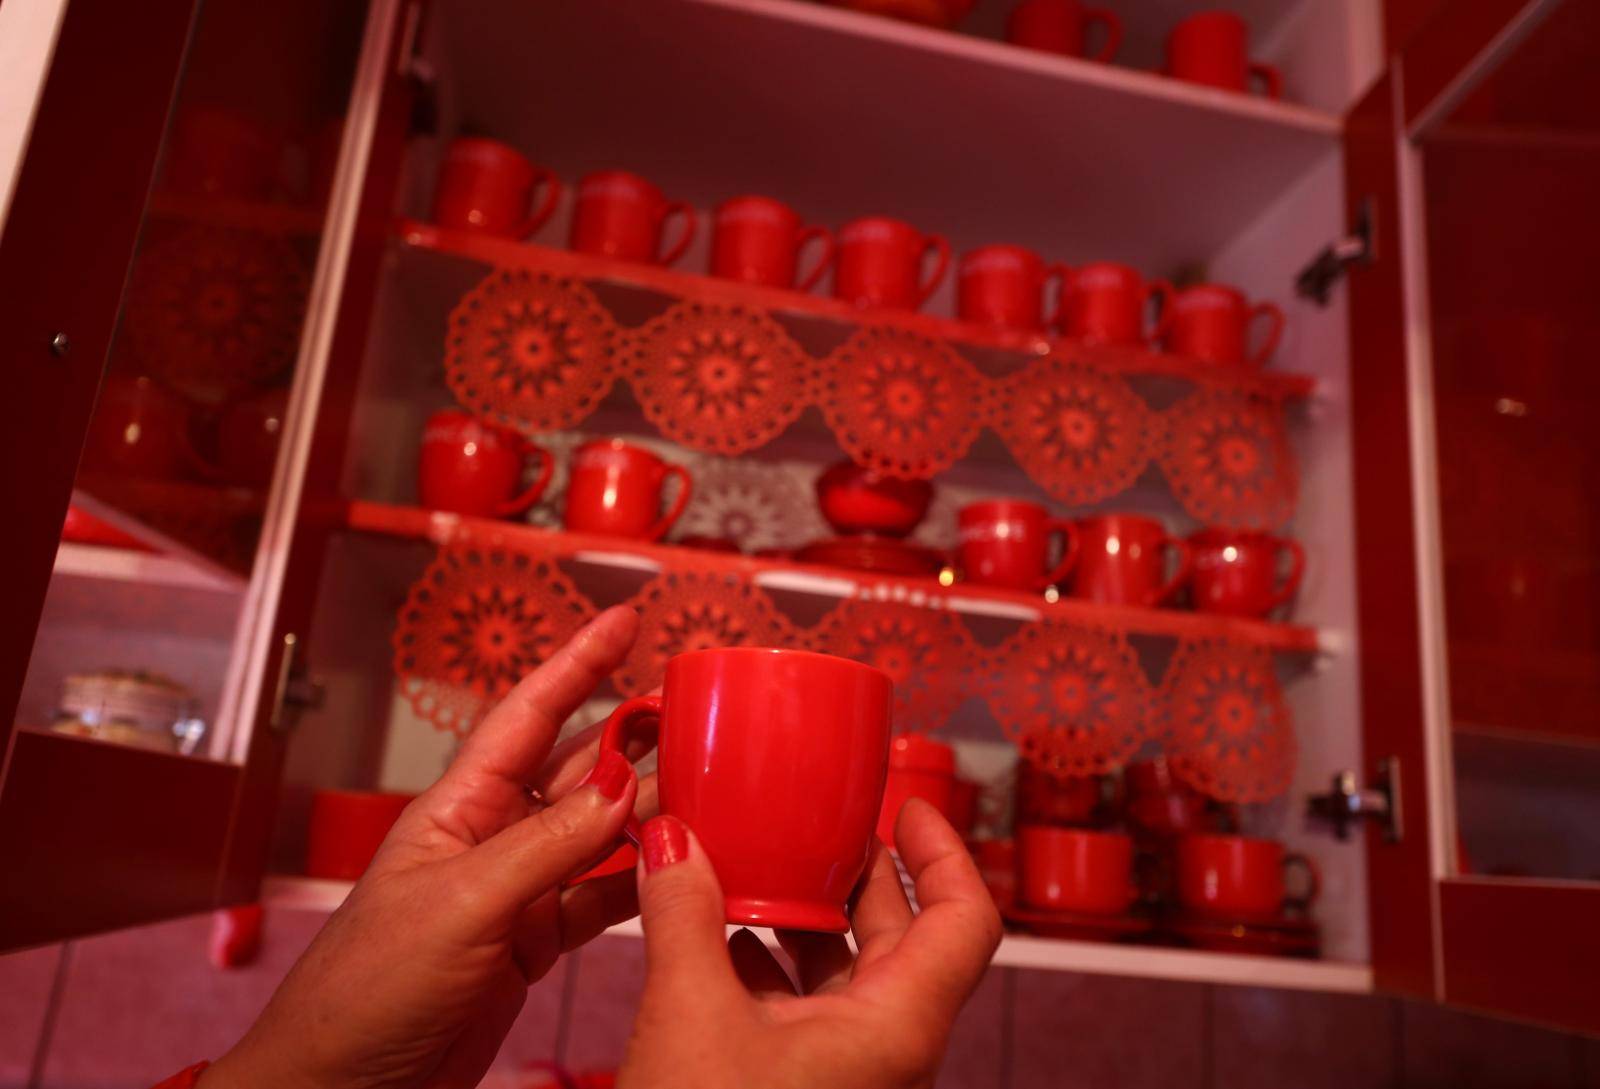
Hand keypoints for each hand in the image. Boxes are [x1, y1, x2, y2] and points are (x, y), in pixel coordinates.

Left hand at [204, 606, 651, 1088]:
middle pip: (577, 770)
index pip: (528, 717)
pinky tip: (682, 869)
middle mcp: (493, 838)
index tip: (624, 620)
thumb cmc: (365, 989)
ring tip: (711, 786)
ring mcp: (517, 891)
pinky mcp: (535, 944)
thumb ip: (546, 846)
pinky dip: (642, 883)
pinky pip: (601, 896)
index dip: (576, 664)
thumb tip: (624, 788)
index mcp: (459, 808)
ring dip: (650, 812)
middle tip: (699, 712)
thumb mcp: (461, 905)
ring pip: (599, 834)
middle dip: (634, 736)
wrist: (344, 1085)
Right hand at [619, 798, 1002, 1088]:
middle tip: (814, 822)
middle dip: (856, 873)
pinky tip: (716, 940)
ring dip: (802, 917)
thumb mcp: (688, 1015)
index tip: (907, 804)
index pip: (966, 919)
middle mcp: (888, 1049)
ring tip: (750, 868)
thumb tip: (671, 838)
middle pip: (902, 936)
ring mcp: (849, 1075)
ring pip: (847, 975)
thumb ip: (684, 914)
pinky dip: (769, 967)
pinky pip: (806, 1012)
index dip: (946, 850)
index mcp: (896, 1026)